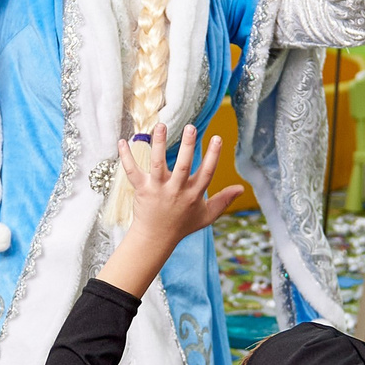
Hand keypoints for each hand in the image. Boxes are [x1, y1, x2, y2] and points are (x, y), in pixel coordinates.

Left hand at [120, 123, 243, 247]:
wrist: (156, 239)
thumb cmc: (182, 225)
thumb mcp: (207, 215)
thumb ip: (223, 201)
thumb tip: (241, 188)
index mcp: (194, 195)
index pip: (207, 173)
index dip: (213, 156)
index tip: (217, 138)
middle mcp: (176, 191)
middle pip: (184, 166)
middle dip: (188, 146)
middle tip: (191, 127)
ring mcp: (158, 189)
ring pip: (158, 164)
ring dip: (159, 144)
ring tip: (161, 125)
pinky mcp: (142, 190)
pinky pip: (132, 171)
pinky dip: (126, 157)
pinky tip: (122, 141)